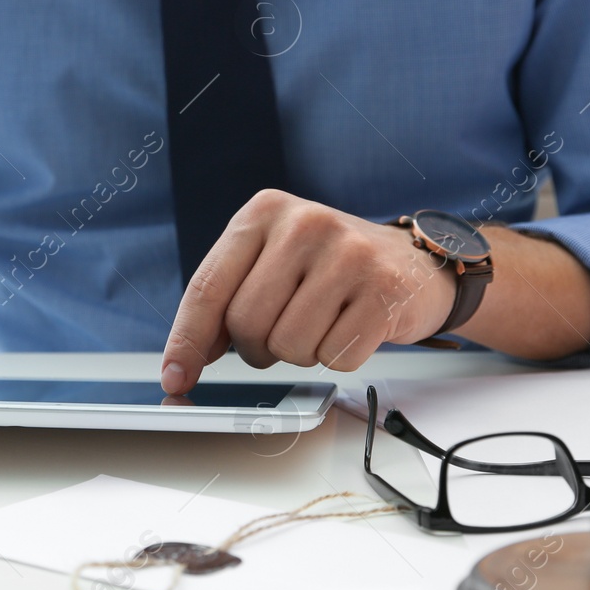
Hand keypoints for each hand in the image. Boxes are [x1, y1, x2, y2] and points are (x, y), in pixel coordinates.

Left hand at [160, 191, 456, 392]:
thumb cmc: (329, 269)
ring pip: (288, 346)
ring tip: (323, 322)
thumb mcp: (272, 262)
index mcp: (264, 211)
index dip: (186, 340)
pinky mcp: (383, 291)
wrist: (414, 263)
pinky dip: (338, 356)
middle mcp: (304, 223)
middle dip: (257, 347)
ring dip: (301, 352)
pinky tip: (353, 327)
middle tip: (284, 332)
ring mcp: (348, 254)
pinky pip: (335, 356)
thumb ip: (225, 302)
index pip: (208, 286)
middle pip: (246, 324)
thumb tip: (183, 364)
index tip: (175, 378)